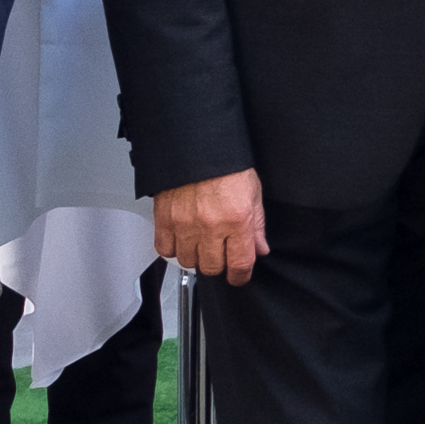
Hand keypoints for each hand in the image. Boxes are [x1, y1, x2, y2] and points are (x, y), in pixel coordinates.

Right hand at [155, 168, 268, 284]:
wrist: (197, 146)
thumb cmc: (226, 165)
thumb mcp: (253, 193)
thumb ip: (256, 225)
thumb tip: (260, 249)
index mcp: (237, 220)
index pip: (240, 263)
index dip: (240, 276)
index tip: (239, 277)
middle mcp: (210, 225)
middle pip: (212, 267)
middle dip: (218, 264)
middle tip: (219, 254)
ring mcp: (185, 224)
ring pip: (188, 261)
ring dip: (195, 256)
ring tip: (200, 243)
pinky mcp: (164, 219)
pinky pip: (165, 249)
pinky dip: (173, 249)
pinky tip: (181, 239)